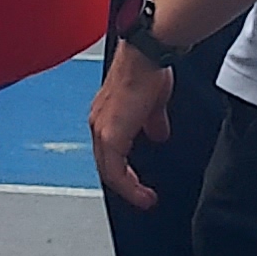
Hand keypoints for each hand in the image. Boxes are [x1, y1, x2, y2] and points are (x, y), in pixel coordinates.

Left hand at [88, 42, 174, 211]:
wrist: (146, 56)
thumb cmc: (147, 69)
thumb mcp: (152, 102)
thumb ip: (152, 121)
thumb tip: (158, 133)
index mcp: (106, 116)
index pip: (109, 152)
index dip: (123, 170)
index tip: (139, 184)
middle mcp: (98, 124)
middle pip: (106, 166)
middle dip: (125, 184)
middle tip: (142, 198)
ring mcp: (102, 130)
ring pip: (109, 171)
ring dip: (127, 188)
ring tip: (144, 199)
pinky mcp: (110, 136)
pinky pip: (116, 171)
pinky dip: (129, 186)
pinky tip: (143, 194)